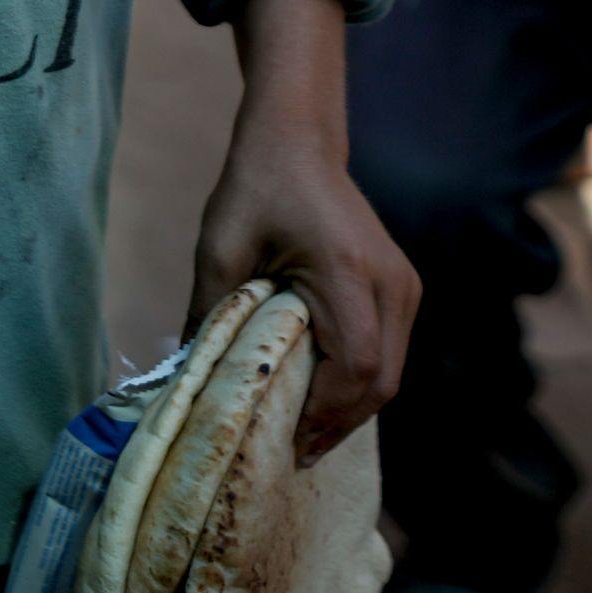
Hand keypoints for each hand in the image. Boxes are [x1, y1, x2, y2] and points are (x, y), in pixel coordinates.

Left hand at [196, 0, 417, 460]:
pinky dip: (359, 382)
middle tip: (292, 452)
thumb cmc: (255, 188)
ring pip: (390, 373)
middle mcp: (390, 282)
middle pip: (381, 381)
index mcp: (346, 269)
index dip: (326, 411)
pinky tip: (320, 395)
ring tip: (302, 432)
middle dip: (338, 423)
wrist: (298, 141)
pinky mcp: (402, 289)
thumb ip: (207, 312)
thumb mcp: (219, 247)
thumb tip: (187, 376)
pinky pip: (388, 352)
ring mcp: (404, 287)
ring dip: (350, 408)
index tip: (286, 438)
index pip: (355, 364)